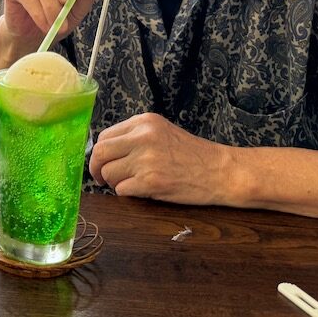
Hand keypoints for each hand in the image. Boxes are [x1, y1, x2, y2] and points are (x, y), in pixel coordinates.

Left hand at [88, 113, 231, 205]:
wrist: (220, 171)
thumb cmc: (191, 154)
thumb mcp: (161, 132)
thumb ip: (134, 137)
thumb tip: (103, 151)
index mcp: (143, 122)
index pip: (104, 136)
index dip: (99, 153)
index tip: (102, 163)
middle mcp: (142, 138)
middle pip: (100, 153)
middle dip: (97, 168)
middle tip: (101, 178)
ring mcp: (146, 160)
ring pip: (109, 174)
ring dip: (115, 183)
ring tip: (132, 183)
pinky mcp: (151, 182)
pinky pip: (121, 190)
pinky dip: (127, 193)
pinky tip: (142, 190)